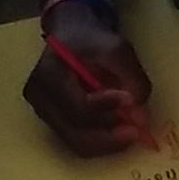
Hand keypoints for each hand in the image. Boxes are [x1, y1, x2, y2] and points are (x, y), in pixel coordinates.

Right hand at [24, 3, 152, 158]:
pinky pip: (78, 141)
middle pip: (75, 135)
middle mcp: (39, 99)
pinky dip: (101, 140)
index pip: (78, 108)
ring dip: (107, 140)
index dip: (107, 110)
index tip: (130, 100)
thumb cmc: (91, 40)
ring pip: (77, 143)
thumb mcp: (117, 48)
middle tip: (137, 131)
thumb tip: (139, 112)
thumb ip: (132, 77)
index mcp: (48, 76)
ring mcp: (44, 113)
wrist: (71, 36)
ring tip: (129, 128)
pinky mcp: (53, 122)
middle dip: (110, 137)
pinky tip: (116, 128)